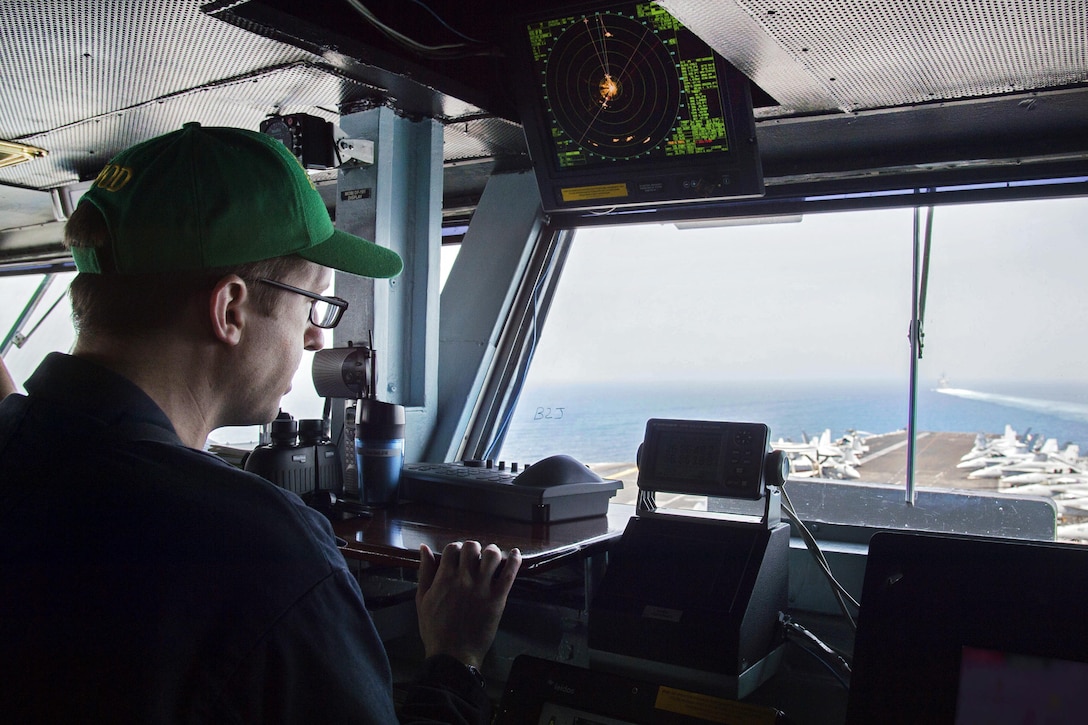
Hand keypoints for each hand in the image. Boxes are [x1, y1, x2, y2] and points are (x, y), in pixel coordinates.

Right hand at [415, 541, 521, 668]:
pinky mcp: (498, 599)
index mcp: (444, 578)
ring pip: (492, 555)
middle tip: (475, 558)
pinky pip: (510, 573)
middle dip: (473, 548)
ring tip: (491, 559)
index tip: (458, 556)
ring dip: (492, 552)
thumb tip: (424, 548)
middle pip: (473, 547)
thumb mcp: (422, 599)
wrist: (453, 655)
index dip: (456, 548)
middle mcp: (464, 579)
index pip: (453, 548)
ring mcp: (483, 588)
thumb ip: (425, 572)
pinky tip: (515, 554)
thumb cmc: (434, 629)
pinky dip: (515, 560)